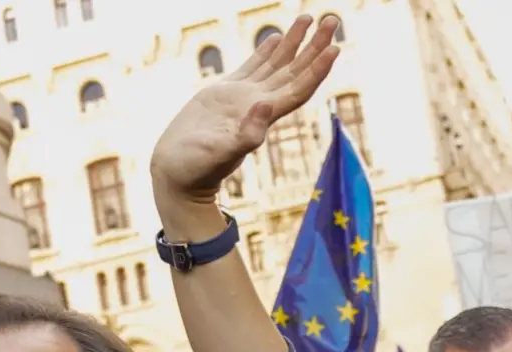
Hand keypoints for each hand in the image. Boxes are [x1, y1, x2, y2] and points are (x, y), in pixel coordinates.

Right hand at [150, 15, 338, 211]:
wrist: (178, 173)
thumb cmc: (197, 168)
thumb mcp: (220, 153)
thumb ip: (244, 134)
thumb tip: (265, 107)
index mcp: (263, 117)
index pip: (299, 88)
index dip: (317, 69)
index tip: (334, 47)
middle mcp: (259, 105)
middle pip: (295, 71)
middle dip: (314, 45)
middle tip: (332, 20)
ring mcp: (244, 98)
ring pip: (276, 65)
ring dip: (294, 42)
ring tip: (307, 18)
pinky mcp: (225, 94)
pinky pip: (252, 67)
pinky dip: (266, 52)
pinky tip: (275, 37)